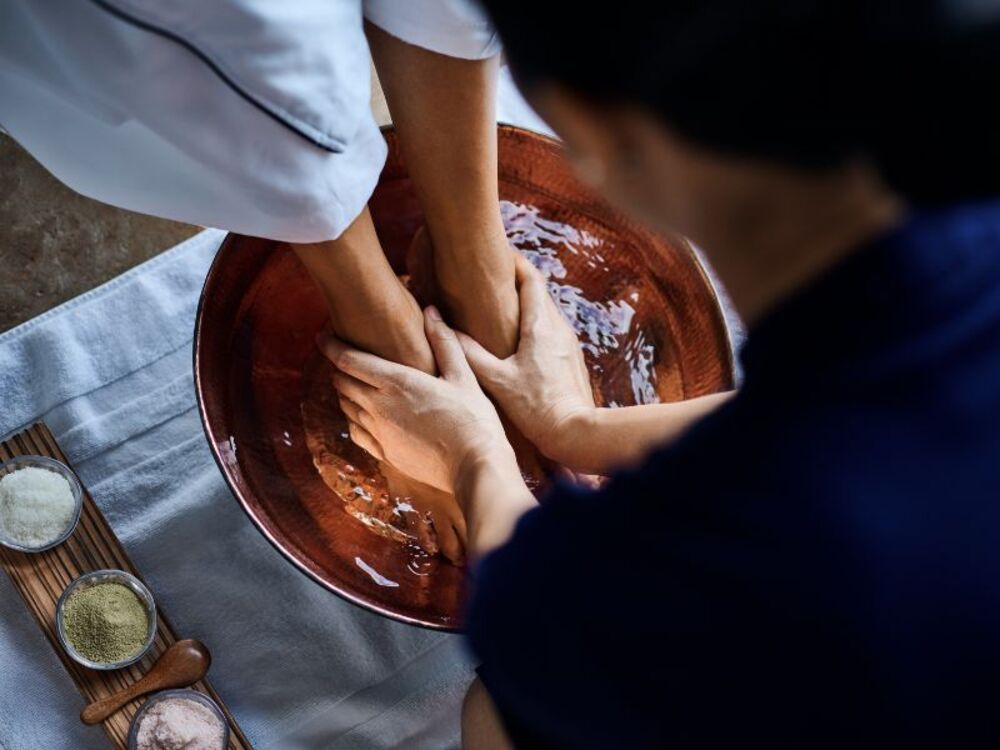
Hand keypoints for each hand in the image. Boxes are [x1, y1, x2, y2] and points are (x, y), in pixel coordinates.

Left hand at [318, 306, 513, 495]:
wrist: (475, 468)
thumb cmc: (474, 420)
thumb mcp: (464, 376)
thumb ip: (444, 342)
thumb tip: (431, 311)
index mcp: (397, 383)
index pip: (349, 360)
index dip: (331, 346)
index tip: (321, 336)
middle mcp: (379, 407)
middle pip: (343, 382)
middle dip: (339, 367)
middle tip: (343, 356)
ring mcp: (379, 433)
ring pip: (347, 407)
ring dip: (345, 392)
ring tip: (352, 382)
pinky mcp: (384, 454)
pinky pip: (356, 432)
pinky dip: (352, 418)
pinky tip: (360, 415)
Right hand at [457, 255, 596, 466]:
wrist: (575, 432)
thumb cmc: (536, 407)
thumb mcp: (496, 380)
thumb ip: (469, 352)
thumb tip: (442, 328)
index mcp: (540, 326)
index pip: (532, 280)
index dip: (516, 262)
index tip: (499, 253)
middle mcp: (558, 329)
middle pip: (540, 293)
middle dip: (518, 280)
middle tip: (494, 276)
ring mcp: (568, 344)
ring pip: (547, 312)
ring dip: (527, 304)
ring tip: (502, 305)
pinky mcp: (571, 359)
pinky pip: (552, 331)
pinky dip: (534, 325)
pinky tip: (519, 339)